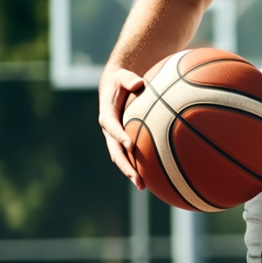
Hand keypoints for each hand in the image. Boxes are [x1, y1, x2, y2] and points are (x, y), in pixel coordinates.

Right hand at [98, 67, 146, 188]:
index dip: (119, 136)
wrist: (116, 88)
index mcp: (107, 115)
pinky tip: (154, 179)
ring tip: (143, 187)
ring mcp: (116, 139)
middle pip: (115, 152)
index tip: (129, 145)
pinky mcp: (125, 143)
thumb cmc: (122, 80)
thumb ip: (128, 79)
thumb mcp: (122, 76)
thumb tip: (138, 83)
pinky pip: (131, 156)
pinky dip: (139, 167)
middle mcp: (110, 131)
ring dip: (131, 173)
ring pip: (122, 159)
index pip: (111, 127)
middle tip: (137, 179)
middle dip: (125, 166)